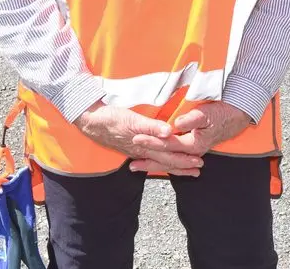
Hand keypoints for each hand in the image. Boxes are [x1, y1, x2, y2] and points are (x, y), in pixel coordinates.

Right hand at [73, 103, 204, 175]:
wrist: (91, 121)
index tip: (198, 161)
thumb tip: (169, 132)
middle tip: (198, 169)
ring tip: (186, 170)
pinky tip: (161, 165)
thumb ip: (151, 126)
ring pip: (158, 162)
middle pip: (166, 161)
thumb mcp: (132, 119)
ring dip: (173, 166)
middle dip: (182, 166)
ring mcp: (136, 151)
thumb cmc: (112, 119)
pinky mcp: (132, 148)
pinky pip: (150, 158)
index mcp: (145, 145)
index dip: (184, 159)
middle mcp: (142, 151)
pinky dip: (159, 162)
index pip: (169, 155)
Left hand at [124, 102, 252, 176]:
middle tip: (130, 163)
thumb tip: (176, 124)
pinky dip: (161, 162)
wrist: (236, 116)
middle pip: (166, 158)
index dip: (152, 141)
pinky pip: (173, 158)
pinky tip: (152, 163)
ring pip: (169, 162)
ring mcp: (192, 151)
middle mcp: (192, 151)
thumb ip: (192, 119)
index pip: (168, 144)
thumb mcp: (207, 113)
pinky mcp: (191, 149)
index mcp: (194, 144)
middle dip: (148, 160)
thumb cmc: (222, 113)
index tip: (137, 138)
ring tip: (135, 167)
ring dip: (152, 164)